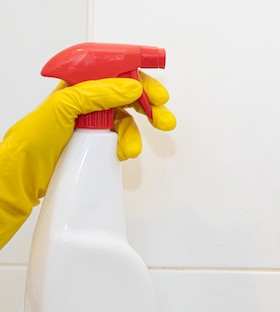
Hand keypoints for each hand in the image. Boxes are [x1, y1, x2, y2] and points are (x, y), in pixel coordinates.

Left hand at [0, 74, 174, 248]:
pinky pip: (121, 140)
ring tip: (133, 148)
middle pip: (128, 96)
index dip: (140, 81)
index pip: (116, 74)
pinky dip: (127, 146)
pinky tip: (123, 153)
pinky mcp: (96, 143)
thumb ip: (97, 94)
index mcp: (79, 85)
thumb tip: (130, 87)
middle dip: (149, 107)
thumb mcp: (63, 107)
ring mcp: (92, 123)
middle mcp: (87, 102)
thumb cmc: (33, 140)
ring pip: (127, 121)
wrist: (23, 175)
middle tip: (163, 118)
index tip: (157, 94)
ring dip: (137, 134)